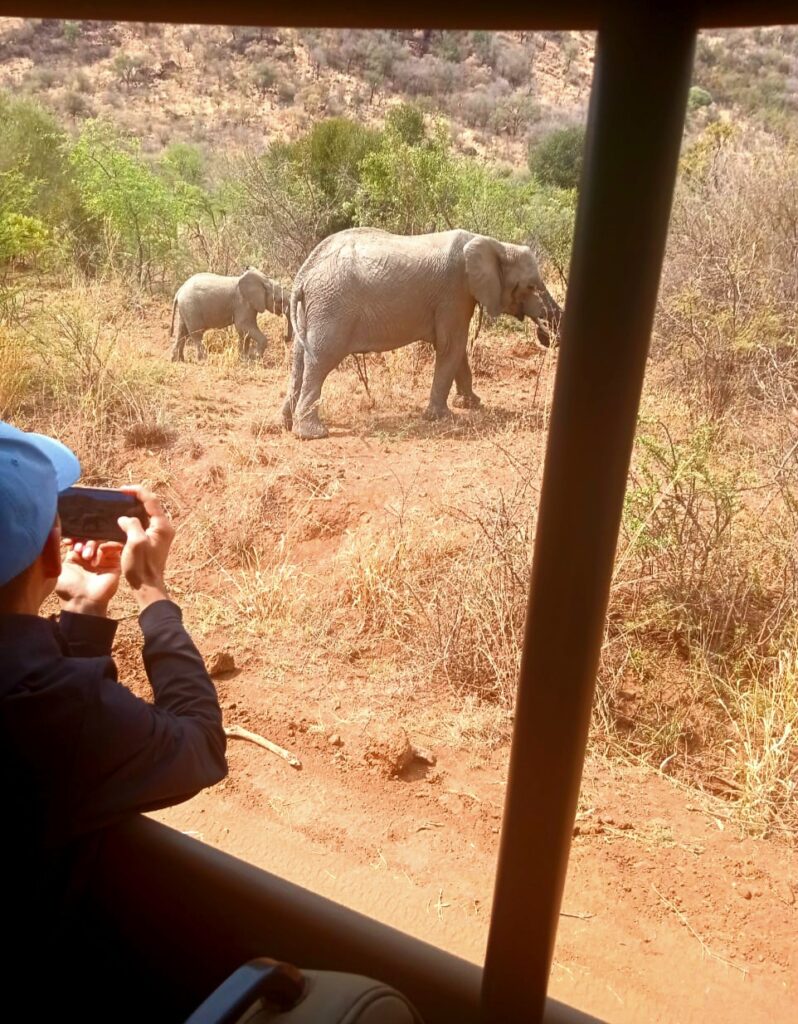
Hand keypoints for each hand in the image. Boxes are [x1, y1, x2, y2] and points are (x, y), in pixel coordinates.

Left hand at [56, 539, 122, 616]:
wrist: (82, 600)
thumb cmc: (69, 587)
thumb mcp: (62, 567)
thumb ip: (65, 551)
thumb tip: (66, 537)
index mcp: (77, 556)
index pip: (79, 539)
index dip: (75, 537)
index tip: (68, 541)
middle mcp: (91, 556)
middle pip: (91, 538)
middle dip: (84, 542)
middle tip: (80, 551)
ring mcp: (104, 559)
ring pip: (102, 541)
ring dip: (93, 545)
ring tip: (87, 557)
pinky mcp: (115, 562)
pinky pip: (114, 547)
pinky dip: (105, 548)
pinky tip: (96, 560)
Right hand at [118, 485, 174, 610]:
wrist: (147, 586)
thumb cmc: (141, 566)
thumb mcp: (135, 542)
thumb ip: (132, 525)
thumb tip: (125, 518)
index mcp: (163, 525)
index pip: (151, 500)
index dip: (137, 491)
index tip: (122, 489)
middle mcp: (163, 528)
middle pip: (150, 505)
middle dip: (135, 498)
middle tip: (119, 495)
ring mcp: (158, 534)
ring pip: (146, 515)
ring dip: (133, 509)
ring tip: (119, 505)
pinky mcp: (152, 541)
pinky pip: (143, 525)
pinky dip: (133, 520)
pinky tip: (122, 521)